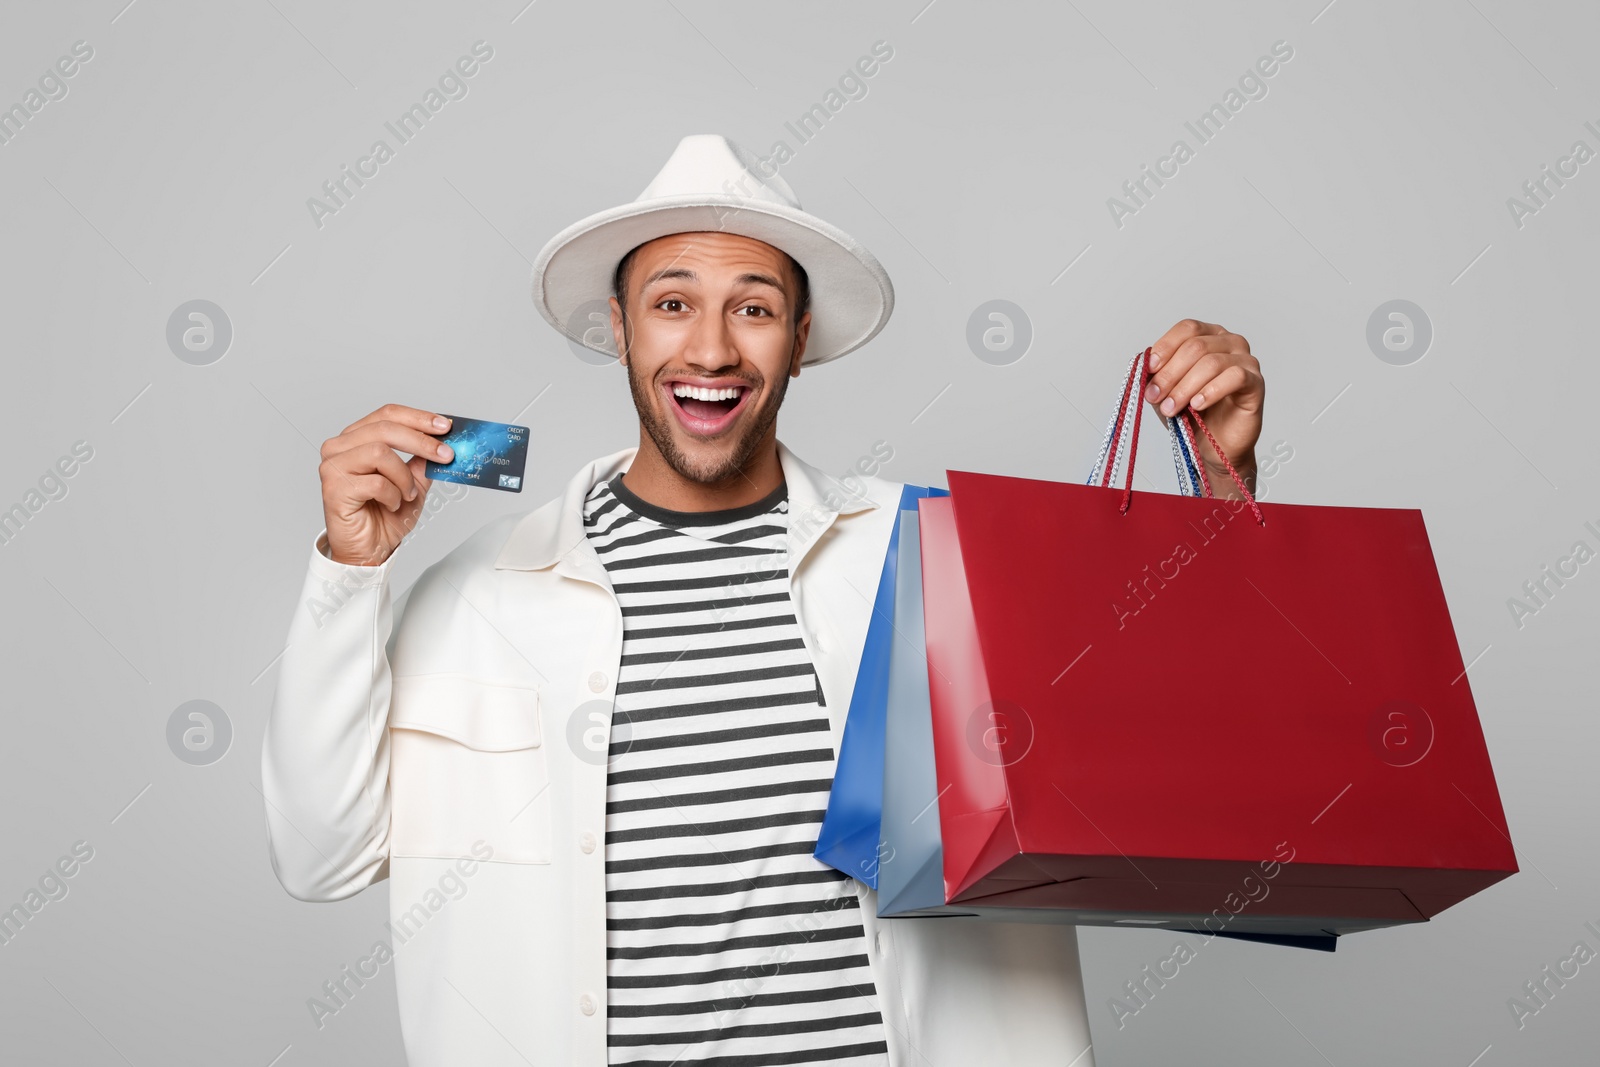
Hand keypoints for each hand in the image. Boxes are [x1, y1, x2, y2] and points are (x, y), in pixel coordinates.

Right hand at [319, 405, 452, 565]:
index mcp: (357, 438)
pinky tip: (391, 505)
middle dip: (421, 441)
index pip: (387, 414)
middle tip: (446, 455)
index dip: (418, 418)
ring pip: (379, 452)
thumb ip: (424, 459)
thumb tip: (444, 439)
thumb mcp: (414, 481)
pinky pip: (375, 482)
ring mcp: (333, 465)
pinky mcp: (333, 487)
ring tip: (407, 495)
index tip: (445, 426)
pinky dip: (392, 495)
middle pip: (385, 428)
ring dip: (403, 477)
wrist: (370, 549)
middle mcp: (340, 447)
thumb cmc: (386, 515)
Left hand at [1145, 320, 1263, 493]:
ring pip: (1212, 362)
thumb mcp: (1165, 392)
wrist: (1214, 445)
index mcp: (1208, 336)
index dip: (1166, 347)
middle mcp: (1230, 342)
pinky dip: (1211, 390)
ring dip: (1185, 387)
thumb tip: (1145, 362)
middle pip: (1196, 346)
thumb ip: (1156, 375)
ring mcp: (1246, 361)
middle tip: (1155, 396)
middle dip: (1170, 374)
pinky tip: (1197, 404)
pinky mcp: (1256, 383)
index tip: (1150, 369)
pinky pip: (1235, 377)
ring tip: (1172, 408)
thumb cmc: (1192, 414)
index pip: (1187, 328)